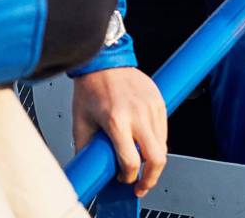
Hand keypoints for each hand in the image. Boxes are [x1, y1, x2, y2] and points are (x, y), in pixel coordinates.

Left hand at [72, 67, 167, 197]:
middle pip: (156, 157)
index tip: (122, 179)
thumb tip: (91, 170)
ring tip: (142, 162)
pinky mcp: (158, 99)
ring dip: (153, 159)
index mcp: (116, 120)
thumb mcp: (81, 124)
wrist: (103, 60)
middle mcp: (138, 114)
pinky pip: (163, 128)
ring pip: (162, 144)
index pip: (131, 162)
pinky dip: (157, 140)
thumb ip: (87, 150)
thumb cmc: (91, 88)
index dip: (128, 178)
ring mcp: (151, 105)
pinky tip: (145, 141)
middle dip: (151, 178)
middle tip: (142, 184)